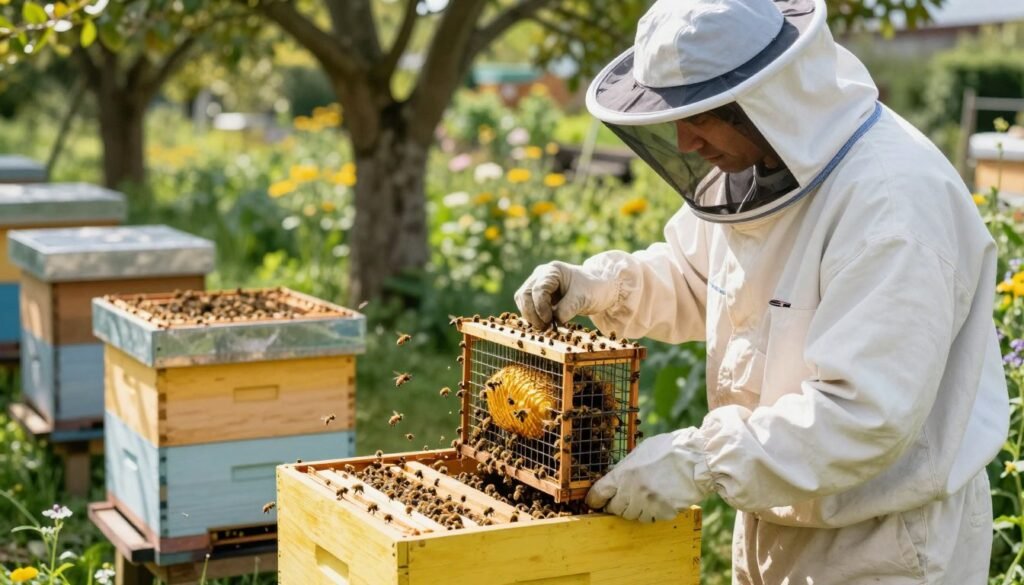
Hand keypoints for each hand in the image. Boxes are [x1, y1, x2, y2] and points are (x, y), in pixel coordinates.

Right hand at [514, 261, 618, 328]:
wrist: (598, 289)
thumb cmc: (593, 289)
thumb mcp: (583, 298)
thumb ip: (567, 308)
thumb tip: (554, 321)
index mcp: (553, 271)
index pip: (538, 289)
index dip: (541, 307)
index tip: (549, 321)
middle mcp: (541, 275)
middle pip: (525, 294)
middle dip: (532, 313)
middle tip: (544, 328)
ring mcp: (537, 284)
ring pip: (523, 300)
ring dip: (531, 316)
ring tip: (545, 327)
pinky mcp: (537, 295)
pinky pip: (528, 306)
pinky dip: (533, 316)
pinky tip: (544, 324)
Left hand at [586, 428, 711, 521]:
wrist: (698, 459)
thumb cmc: (670, 450)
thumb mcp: (640, 452)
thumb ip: (625, 467)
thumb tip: (614, 478)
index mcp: (624, 474)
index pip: (599, 494)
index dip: (594, 500)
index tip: (594, 503)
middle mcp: (633, 492)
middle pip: (615, 509)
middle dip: (617, 505)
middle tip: (623, 499)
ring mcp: (648, 504)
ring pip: (632, 516)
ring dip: (635, 509)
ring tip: (645, 497)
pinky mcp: (663, 513)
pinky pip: (651, 519)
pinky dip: (652, 513)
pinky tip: (659, 500)